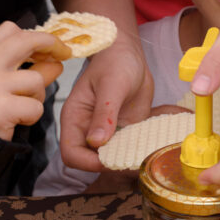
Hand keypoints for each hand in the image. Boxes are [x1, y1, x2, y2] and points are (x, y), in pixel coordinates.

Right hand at [0, 21, 71, 140]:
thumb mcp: (2, 84)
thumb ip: (30, 70)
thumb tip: (57, 62)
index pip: (9, 30)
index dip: (34, 34)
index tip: (48, 45)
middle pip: (26, 40)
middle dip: (51, 43)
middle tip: (64, 53)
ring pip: (37, 80)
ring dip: (37, 95)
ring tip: (22, 106)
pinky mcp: (1, 109)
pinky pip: (35, 106)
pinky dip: (33, 115)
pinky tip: (18, 120)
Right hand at [59, 44, 153, 171]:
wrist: (130, 53)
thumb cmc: (114, 62)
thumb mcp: (112, 85)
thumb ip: (104, 113)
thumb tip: (96, 142)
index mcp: (75, 118)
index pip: (71, 153)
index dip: (87, 162)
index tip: (109, 159)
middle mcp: (87, 128)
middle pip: (88, 161)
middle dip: (107, 165)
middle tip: (130, 161)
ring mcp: (105, 131)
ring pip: (108, 158)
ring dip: (123, 161)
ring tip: (142, 157)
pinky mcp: (123, 130)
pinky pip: (126, 149)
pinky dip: (136, 152)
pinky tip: (149, 149)